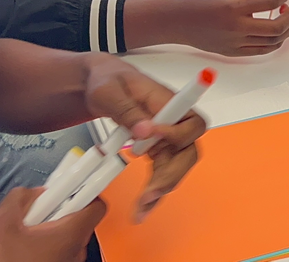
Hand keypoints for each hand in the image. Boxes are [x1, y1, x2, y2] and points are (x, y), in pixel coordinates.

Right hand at [0, 186, 104, 261]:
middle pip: (77, 219)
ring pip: (64, 237)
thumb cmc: (1, 261)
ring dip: (46, 230)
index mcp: (71, 234)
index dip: (85, 190)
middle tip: (32, 211)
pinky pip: (56, 252)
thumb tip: (37, 192)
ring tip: (20, 234)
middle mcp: (77, 252)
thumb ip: (21, 197)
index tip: (68, 184)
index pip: (97, 204)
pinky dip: (42, 246)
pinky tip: (19, 250)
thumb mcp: (1, 221)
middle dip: (56, 210)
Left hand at [80, 54, 206, 220]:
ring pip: (177, 167)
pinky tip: (143, 208)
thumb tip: (144, 131)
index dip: (177, 135)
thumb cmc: (106, 80)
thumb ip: (127, 110)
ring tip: (142, 206)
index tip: (148, 139)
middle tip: (149, 191)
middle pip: (189, 150)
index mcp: (167, 101)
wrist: (98, 85)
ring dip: (163, 186)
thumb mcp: (110, 91)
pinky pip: (162, 173)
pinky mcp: (157, 150)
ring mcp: (166, 138)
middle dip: (172, 173)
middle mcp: (173, 121)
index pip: (191, 122)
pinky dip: (154, 191)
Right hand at [169, 0, 288, 55]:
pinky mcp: (233, 53)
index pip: (271, 2)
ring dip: (286, 31)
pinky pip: (261, 51)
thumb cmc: (196, 2)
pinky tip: (277, 34)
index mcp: (233, 7)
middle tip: (287, 8)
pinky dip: (274, 43)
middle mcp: (236, 28)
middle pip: (277, 27)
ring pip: (273, 42)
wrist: (177, 20)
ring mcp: (235, 43)